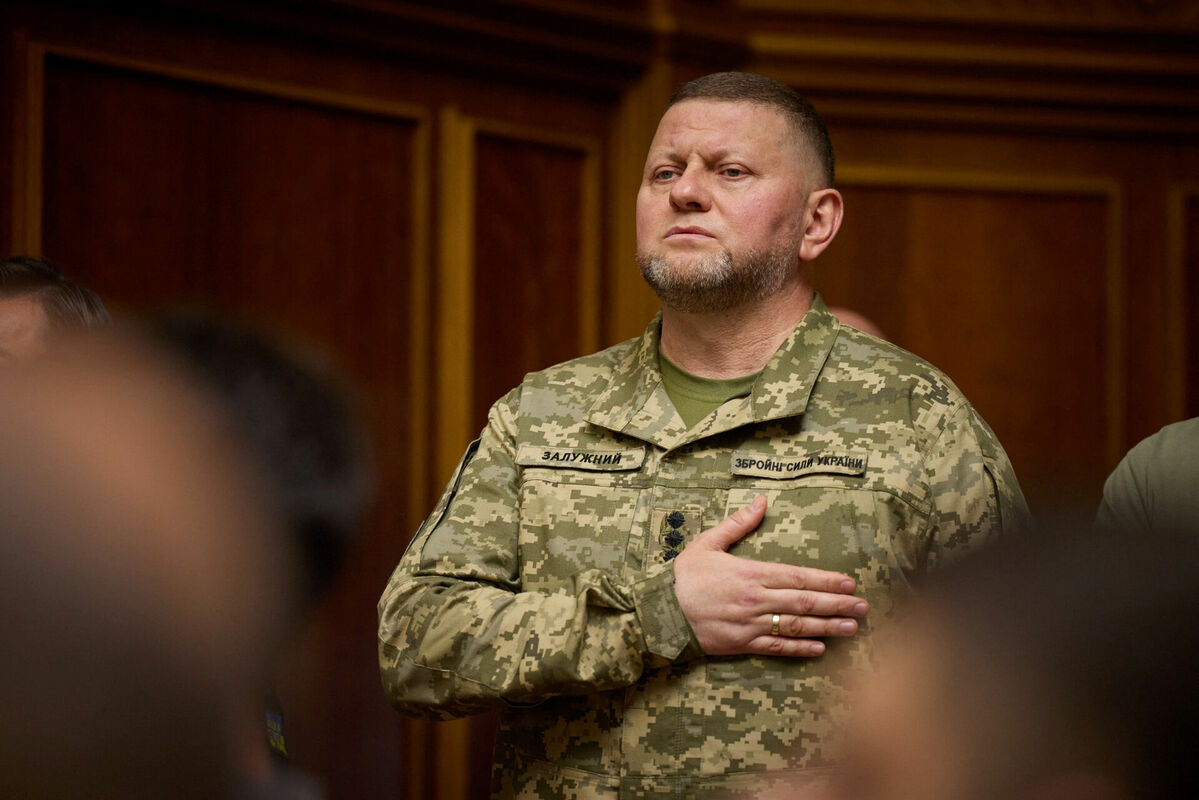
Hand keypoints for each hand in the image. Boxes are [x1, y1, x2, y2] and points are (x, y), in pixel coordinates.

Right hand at [672, 494, 868, 656]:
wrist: (661, 612)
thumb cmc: (684, 577)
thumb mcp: (707, 544)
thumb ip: (737, 524)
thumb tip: (761, 501)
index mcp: (751, 573)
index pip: (797, 576)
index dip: (826, 580)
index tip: (850, 582)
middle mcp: (756, 600)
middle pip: (804, 603)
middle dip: (837, 604)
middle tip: (863, 606)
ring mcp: (751, 624)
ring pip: (796, 626)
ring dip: (827, 627)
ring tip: (852, 628)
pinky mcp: (743, 644)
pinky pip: (777, 647)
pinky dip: (799, 649)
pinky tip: (820, 649)